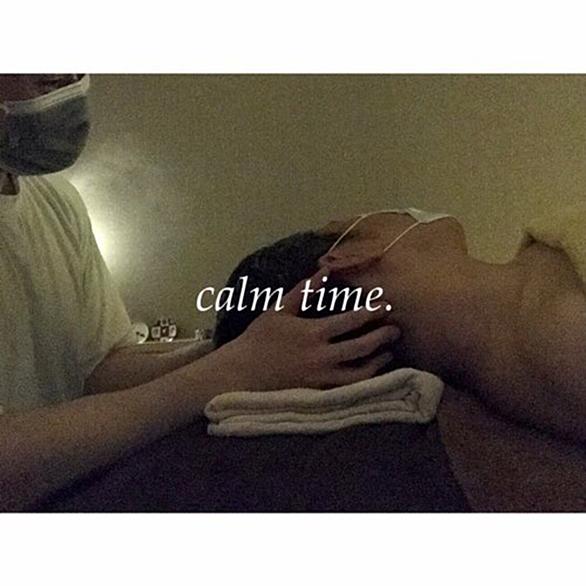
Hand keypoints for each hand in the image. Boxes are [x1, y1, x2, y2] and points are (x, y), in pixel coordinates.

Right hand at [214, 268, 400, 390]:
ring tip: (387, 354)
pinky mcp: (318, 394)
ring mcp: (321, 379)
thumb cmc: (258, 339)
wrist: (240, 374)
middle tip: (396, 330)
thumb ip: (303, 291)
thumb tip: (324, 272)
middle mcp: (321, 357)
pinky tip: (370, 374)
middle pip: (361, 348)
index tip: (385, 306)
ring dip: (378, 363)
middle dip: (382, 338)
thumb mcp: (278, 310)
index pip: (350, 321)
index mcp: (312, 333)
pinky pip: (348, 390)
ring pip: (360, 374)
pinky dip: (364, 382)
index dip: (371, 313)